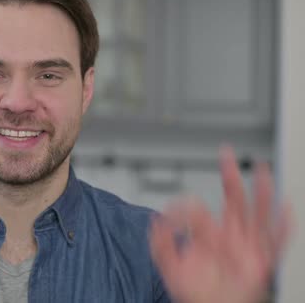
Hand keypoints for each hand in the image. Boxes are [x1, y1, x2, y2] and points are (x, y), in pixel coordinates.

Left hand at [149, 146, 291, 302]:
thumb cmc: (197, 292)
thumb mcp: (172, 268)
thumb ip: (161, 246)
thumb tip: (155, 221)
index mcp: (210, 235)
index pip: (200, 210)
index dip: (186, 205)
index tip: (174, 207)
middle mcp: (231, 236)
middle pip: (233, 199)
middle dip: (229, 175)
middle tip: (224, 153)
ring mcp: (248, 246)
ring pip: (257, 212)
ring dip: (261, 191)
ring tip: (262, 169)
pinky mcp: (263, 261)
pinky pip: (278, 239)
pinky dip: (284, 223)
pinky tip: (286, 206)